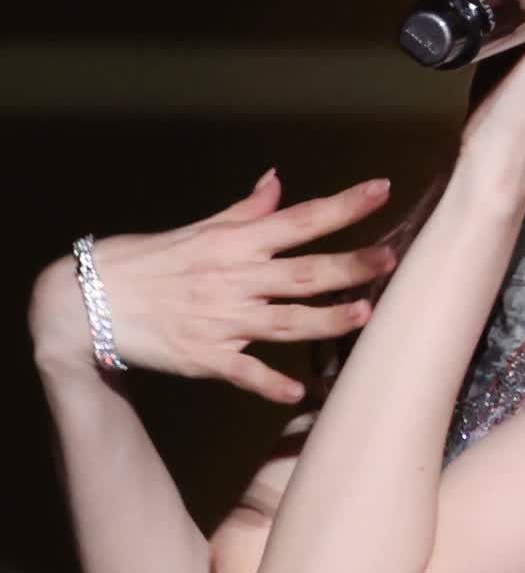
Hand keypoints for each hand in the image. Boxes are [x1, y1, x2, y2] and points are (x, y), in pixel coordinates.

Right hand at [28, 172, 397, 403]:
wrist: (84, 302)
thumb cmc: (142, 262)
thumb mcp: (195, 230)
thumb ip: (244, 212)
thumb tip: (277, 181)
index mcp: (234, 244)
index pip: (299, 219)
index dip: (343, 205)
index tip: (382, 190)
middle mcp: (233, 279)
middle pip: (304, 271)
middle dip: (351, 265)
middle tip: (392, 257)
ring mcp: (220, 321)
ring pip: (285, 322)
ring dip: (327, 320)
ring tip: (366, 315)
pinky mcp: (203, 358)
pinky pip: (244, 372)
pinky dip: (271, 382)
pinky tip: (302, 391)